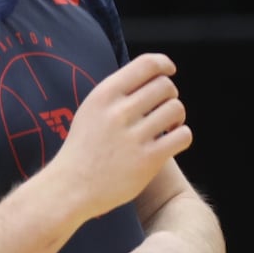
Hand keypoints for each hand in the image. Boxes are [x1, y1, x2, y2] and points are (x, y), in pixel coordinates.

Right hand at [48, 52, 193, 217]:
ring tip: (168, 126)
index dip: (164, 64)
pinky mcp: (148, 160)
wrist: (70, 188)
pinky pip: (182, 135)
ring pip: (176, 109)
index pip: (146, 64)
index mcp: (104, 95)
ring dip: (177, 116)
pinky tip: (171, 141)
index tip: (170, 71)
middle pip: (166, 86)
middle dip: (170, 95)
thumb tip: (151, 74)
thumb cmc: (84, 148)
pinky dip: (182, 135)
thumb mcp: (91, 109)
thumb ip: (118, 92)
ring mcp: (133, 137)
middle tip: (162, 109)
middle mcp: (118, 113)